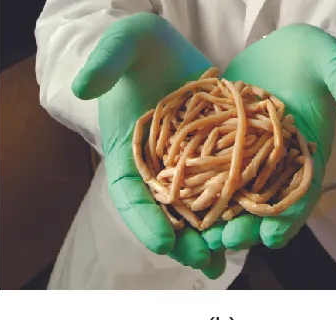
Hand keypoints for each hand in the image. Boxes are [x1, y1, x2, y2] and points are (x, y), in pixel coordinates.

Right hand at [71, 13, 227, 278]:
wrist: (174, 48)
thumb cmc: (142, 47)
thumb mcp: (125, 43)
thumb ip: (105, 61)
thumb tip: (82, 87)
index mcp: (126, 151)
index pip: (129, 194)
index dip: (143, 220)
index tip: (161, 242)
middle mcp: (155, 169)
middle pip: (164, 215)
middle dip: (181, 242)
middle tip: (202, 261)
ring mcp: (186, 169)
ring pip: (196, 213)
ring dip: (209, 240)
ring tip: (225, 260)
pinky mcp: (217, 161)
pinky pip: (226, 193)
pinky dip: (235, 216)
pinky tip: (252, 234)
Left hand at [218, 24, 335, 249]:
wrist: (275, 49)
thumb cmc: (307, 54)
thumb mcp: (327, 58)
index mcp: (308, 155)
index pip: (303, 193)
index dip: (290, 217)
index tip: (273, 237)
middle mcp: (278, 167)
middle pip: (264, 206)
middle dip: (248, 228)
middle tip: (227, 241)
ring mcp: (249, 163)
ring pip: (235, 200)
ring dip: (219, 221)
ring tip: (201, 239)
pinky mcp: (222, 153)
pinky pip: (209, 179)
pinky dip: (197, 197)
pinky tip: (179, 212)